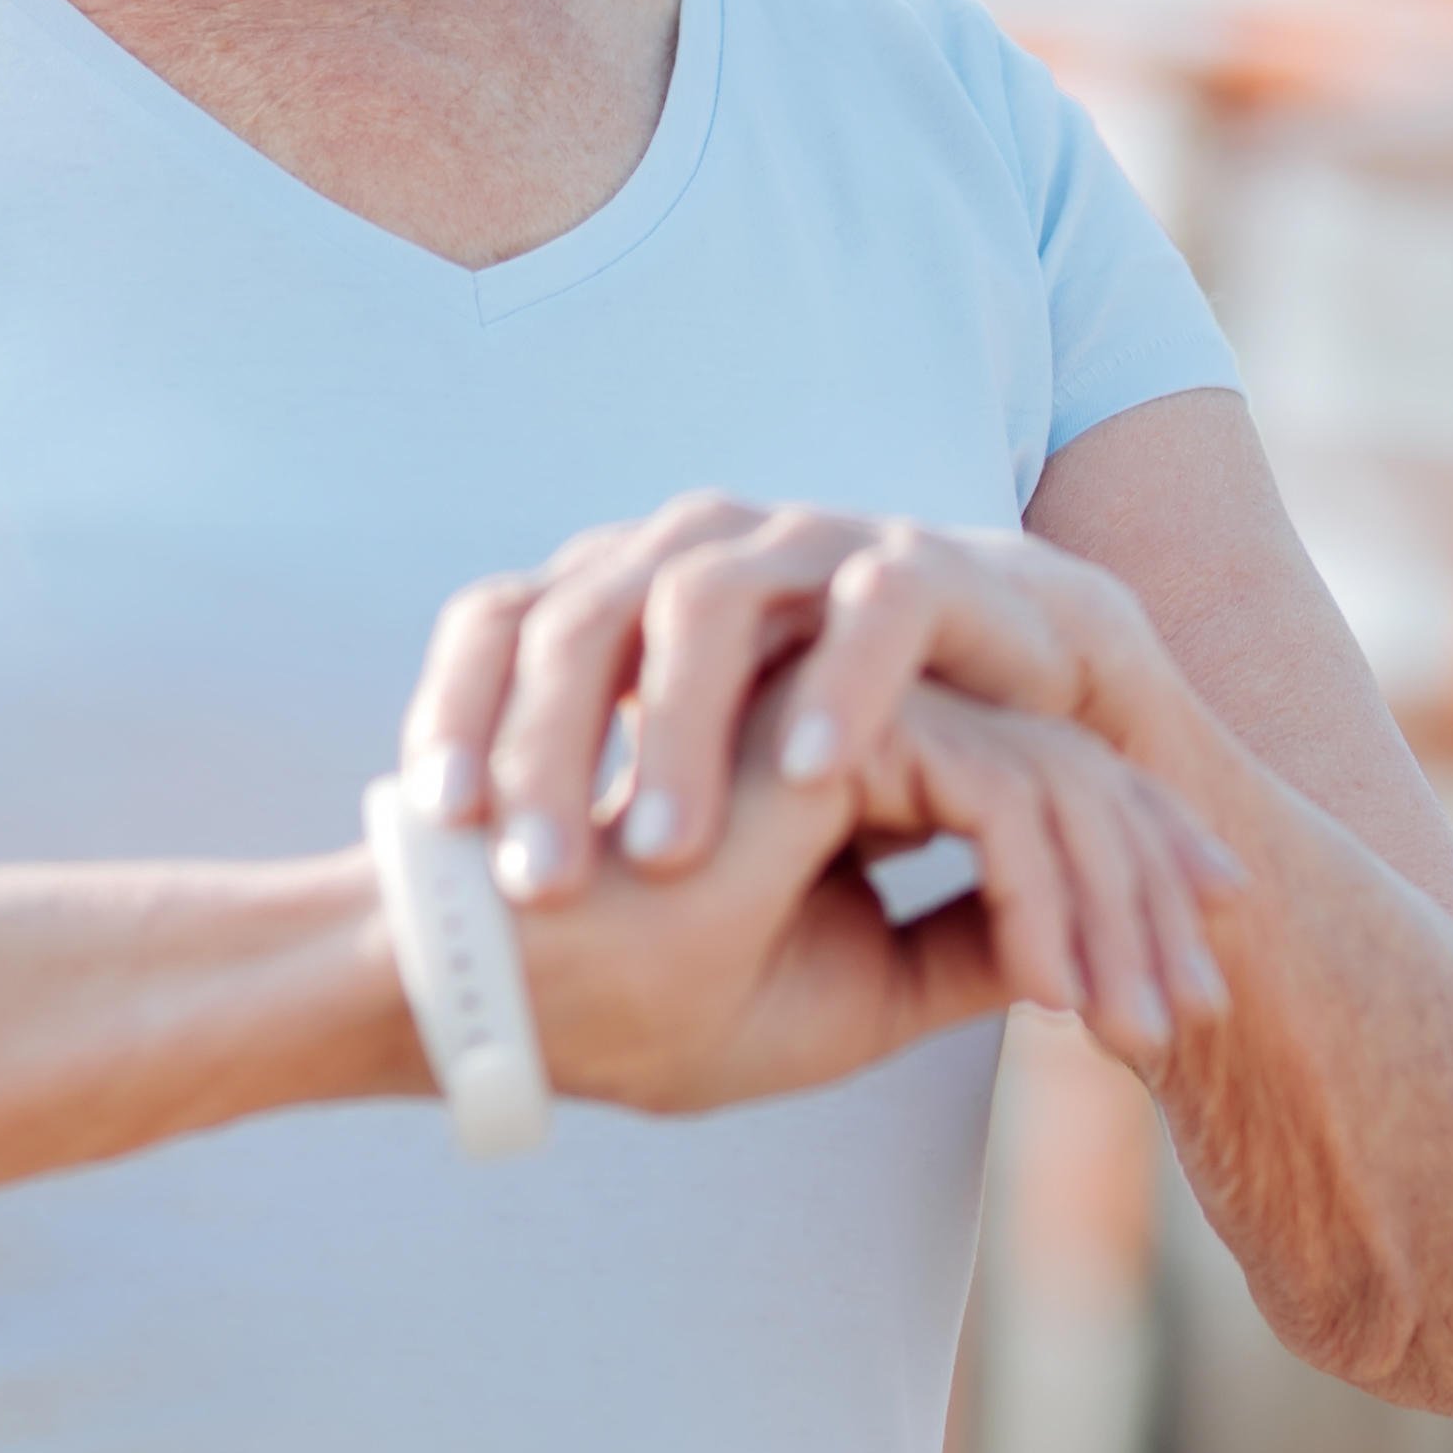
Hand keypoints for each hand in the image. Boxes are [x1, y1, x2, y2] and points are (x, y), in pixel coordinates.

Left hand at [396, 491, 1207, 904]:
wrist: (1018, 689)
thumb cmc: (825, 760)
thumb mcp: (694, 788)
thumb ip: (591, 810)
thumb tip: (445, 904)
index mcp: (618, 594)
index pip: (498, 621)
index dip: (455, 710)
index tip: (435, 828)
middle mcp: (695, 554)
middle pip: (583, 618)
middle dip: (549, 751)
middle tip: (537, 883)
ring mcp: (803, 548)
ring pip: (709, 604)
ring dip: (678, 728)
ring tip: (665, 856)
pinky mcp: (918, 568)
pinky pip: (871, 611)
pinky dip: (840, 686)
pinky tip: (813, 778)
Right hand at [505, 685, 1235, 1105]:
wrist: (496, 999)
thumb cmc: (636, 1006)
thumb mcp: (845, 1001)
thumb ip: (958, 955)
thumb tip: (1078, 955)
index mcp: (867, 768)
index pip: (1041, 800)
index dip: (1126, 900)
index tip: (1182, 1006)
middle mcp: (862, 716)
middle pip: (1070, 776)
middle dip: (1155, 900)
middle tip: (1203, 1014)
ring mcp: (842, 708)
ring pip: (1050, 777)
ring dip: (1114, 909)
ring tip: (1143, 1029)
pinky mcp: (822, 729)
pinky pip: (992, 794)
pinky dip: (1045, 898)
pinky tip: (1062, 997)